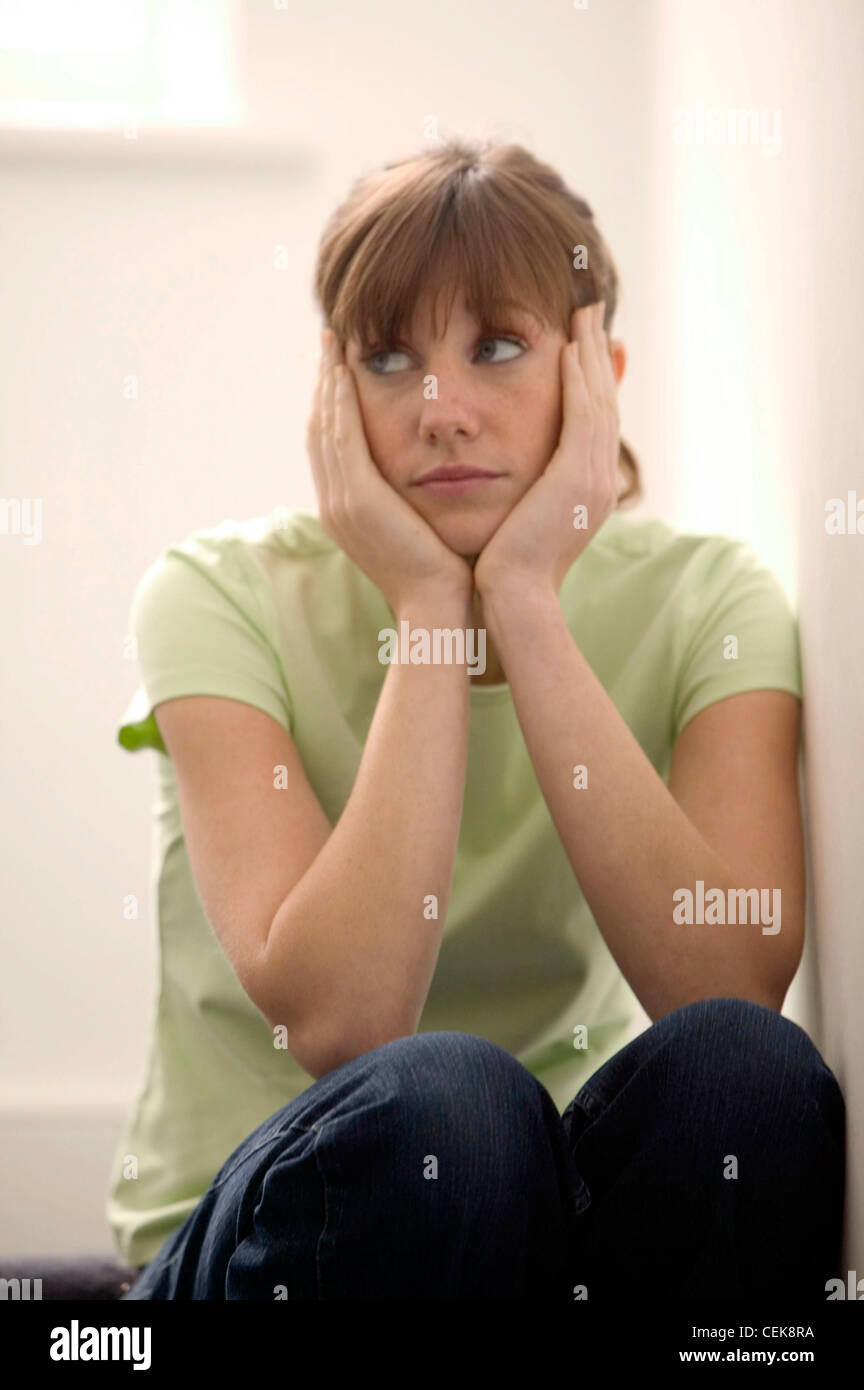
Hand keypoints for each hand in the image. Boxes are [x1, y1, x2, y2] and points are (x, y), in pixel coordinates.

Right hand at [307, 329, 473, 615]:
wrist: (439, 608)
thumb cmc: (443, 574)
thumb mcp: (418, 529)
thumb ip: (410, 499)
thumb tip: (429, 473)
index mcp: (346, 511)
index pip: (331, 446)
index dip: (332, 405)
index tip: (341, 370)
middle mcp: (334, 504)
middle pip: (319, 430)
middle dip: (324, 384)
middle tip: (330, 344)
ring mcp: (341, 501)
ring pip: (325, 427)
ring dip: (328, 382)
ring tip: (334, 344)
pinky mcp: (358, 498)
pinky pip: (342, 436)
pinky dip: (341, 402)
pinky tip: (346, 371)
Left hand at [473, 302, 619, 598]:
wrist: (514, 598)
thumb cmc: (505, 568)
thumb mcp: (520, 520)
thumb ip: (523, 491)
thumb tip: (507, 473)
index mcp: (589, 487)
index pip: (594, 418)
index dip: (589, 376)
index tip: (578, 339)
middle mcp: (600, 477)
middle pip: (605, 399)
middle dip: (597, 353)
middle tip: (589, 309)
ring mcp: (594, 476)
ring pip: (599, 399)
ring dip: (590, 352)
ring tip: (581, 312)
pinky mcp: (577, 476)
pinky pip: (583, 414)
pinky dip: (578, 378)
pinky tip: (565, 345)